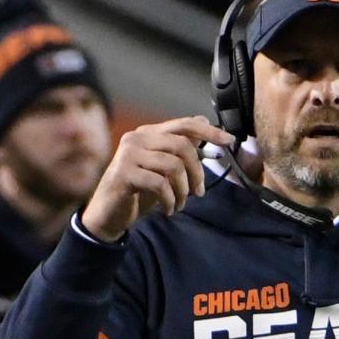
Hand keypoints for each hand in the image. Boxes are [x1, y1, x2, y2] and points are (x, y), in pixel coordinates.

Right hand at [82, 116, 233, 241]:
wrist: (109, 214)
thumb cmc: (139, 191)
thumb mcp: (164, 170)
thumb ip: (180, 151)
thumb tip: (204, 126)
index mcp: (149, 134)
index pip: (183, 125)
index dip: (208, 131)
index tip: (229, 140)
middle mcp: (137, 138)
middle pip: (182, 145)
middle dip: (197, 172)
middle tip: (199, 192)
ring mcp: (129, 154)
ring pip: (173, 166)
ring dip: (183, 190)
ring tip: (181, 204)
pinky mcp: (124, 173)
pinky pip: (160, 184)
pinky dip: (170, 200)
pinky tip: (168, 209)